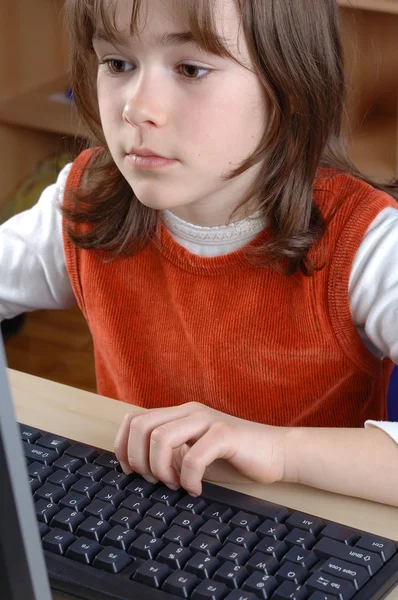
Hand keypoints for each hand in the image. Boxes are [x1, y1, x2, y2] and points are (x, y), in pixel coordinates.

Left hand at [114, 402, 291, 496]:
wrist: (277, 452)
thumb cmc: (235, 457)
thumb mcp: (195, 452)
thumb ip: (172, 452)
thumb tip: (140, 469)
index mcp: (180, 414)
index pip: (135, 419)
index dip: (123, 446)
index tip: (129, 471)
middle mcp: (190, 411)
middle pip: (141, 426)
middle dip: (138, 459)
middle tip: (154, 480)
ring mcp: (207, 420)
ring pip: (161, 438)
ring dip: (162, 470)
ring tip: (176, 485)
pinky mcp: (225, 434)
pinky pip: (194, 456)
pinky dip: (190, 478)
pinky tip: (196, 489)